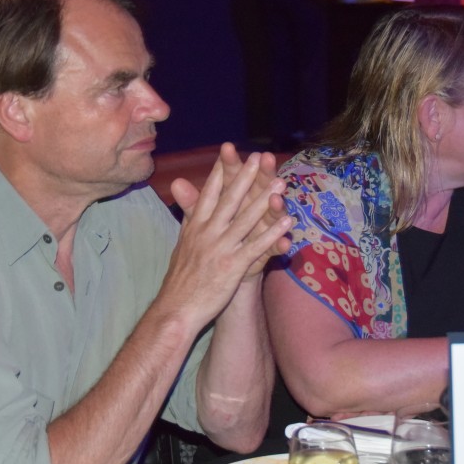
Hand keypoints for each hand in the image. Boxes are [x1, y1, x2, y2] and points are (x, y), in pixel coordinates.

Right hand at [161, 147, 292, 325]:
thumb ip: (188, 217)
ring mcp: (220, 249)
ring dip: (264, 200)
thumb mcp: (182, 245)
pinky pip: (255, 247)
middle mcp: (206, 233)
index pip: (208, 194)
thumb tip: (181, 195)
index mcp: (194, 227)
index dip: (220, 173)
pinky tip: (286, 224)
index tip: (229, 153)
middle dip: (244, 177)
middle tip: (257, 157)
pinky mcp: (232, 267)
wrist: (176, 310)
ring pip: (245, 219)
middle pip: (228, 200)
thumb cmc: (180, 280)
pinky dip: (271, 235)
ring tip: (280, 183)